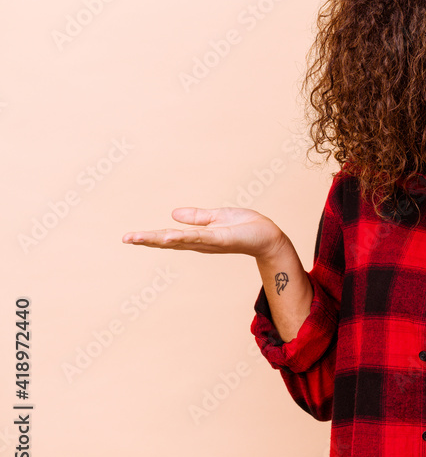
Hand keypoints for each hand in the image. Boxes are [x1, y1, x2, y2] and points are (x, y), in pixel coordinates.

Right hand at [122, 207, 286, 259]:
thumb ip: (196, 217)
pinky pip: (200, 236)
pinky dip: (183, 236)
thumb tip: (173, 214)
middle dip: (147, 241)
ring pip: (180, 240)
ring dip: (159, 239)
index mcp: (198, 236)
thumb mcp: (217, 217)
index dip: (149, 237)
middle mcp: (200, 242)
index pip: (169, 236)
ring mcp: (210, 241)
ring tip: (138, 238)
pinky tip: (168, 235)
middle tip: (125, 238)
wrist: (268, 236)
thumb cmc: (246, 226)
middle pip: (169, 241)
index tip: (129, 237)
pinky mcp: (221, 238)